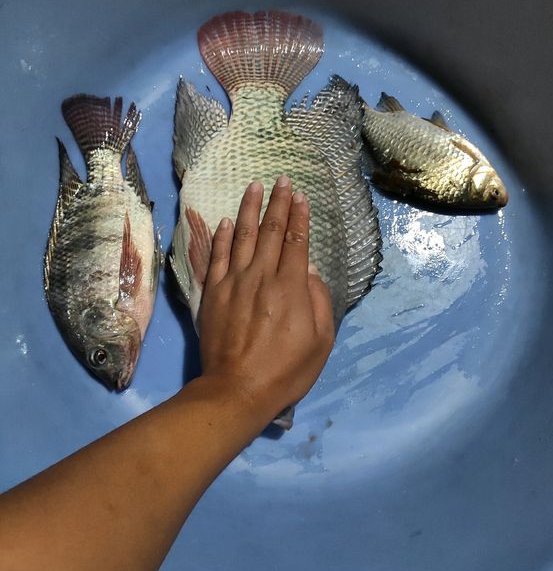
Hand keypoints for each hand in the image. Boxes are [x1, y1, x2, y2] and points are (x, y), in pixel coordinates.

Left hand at [197, 176, 334, 422]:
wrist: (237, 390)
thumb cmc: (286, 370)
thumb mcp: (320, 341)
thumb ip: (318, 300)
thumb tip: (310, 270)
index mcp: (290, 287)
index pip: (297, 241)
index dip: (300, 216)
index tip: (300, 196)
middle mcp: (261, 276)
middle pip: (271, 231)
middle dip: (278, 203)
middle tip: (282, 180)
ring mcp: (233, 283)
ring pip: (242, 236)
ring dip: (249, 209)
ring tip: (254, 187)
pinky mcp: (212, 294)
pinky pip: (217, 257)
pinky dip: (222, 237)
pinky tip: (225, 222)